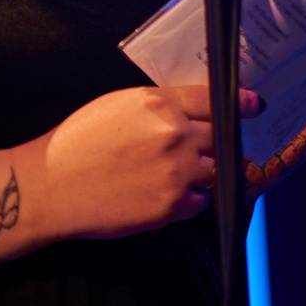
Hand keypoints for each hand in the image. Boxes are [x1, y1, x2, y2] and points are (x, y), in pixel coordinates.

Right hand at [17, 85, 264, 244]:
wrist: (51, 186)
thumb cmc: (75, 142)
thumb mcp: (115, 106)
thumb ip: (156, 106)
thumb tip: (187, 114)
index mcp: (157, 102)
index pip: (212, 99)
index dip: (238, 102)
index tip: (254, 105)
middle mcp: (173, 134)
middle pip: (218, 137)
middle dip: (216, 144)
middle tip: (209, 150)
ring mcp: (176, 172)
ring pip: (212, 171)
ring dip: (202, 172)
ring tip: (177, 175)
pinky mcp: (171, 206)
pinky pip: (199, 202)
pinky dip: (189, 199)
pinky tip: (165, 194)